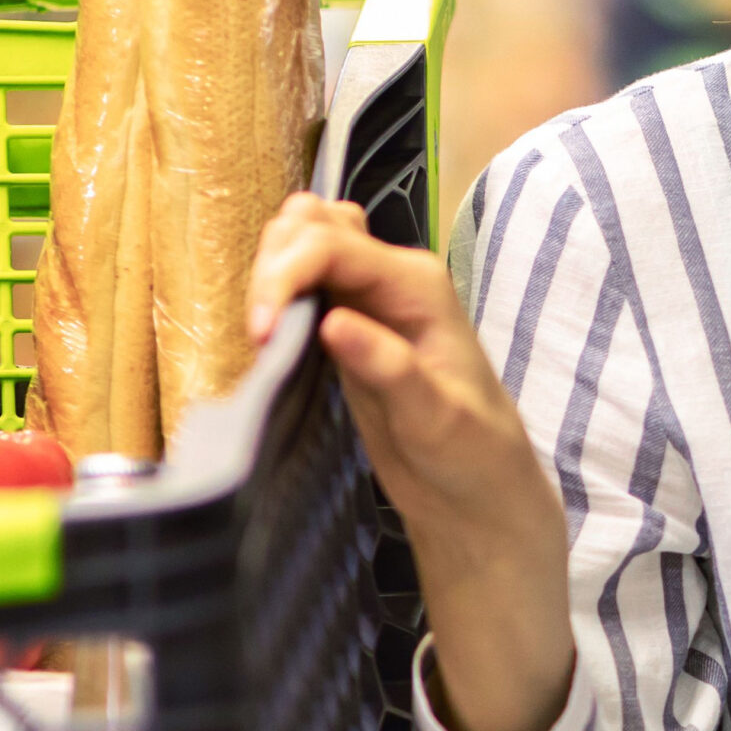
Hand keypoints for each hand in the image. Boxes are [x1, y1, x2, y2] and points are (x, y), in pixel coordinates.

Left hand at [249, 194, 575, 730]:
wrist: (482, 505)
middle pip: (317, 225)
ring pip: (347, 253)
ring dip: (297, 272)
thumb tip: (288, 231)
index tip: (249, 316)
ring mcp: (427, 338)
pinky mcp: (438, 403)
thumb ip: (336, 292)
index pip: (313, 227)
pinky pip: (394, 358)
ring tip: (278, 325)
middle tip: (260, 320)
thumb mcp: (369, 356)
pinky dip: (365, 346)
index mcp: (392, 284)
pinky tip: (339, 334)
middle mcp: (408, 291)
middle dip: (272, 260)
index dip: (269, 255)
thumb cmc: (427, 435)